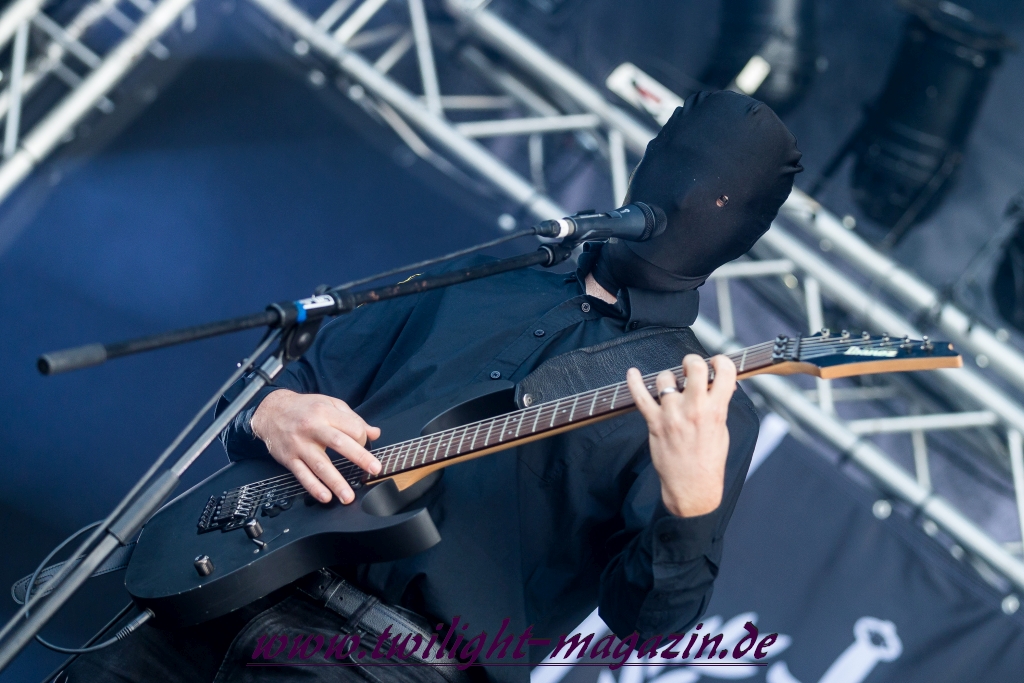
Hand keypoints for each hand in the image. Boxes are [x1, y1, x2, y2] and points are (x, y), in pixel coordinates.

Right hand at [250, 389, 381, 503]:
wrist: (271, 411)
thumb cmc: (304, 408)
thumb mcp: (330, 404)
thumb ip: (353, 418)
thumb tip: (375, 433)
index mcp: (325, 412)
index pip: (351, 427)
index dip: (362, 438)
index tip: (364, 445)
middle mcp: (312, 428)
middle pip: (339, 443)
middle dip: (359, 457)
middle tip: (375, 469)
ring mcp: (300, 445)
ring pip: (320, 465)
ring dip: (336, 482)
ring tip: (348, 496)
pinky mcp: (289, 458)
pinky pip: (302, 475)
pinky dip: (314, 487)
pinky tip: (325, 497)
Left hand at [626, 354, 736, 517]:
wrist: (692, 487)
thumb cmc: (708, 460)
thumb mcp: (722, 429)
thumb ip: (718, 405)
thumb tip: (717, 384)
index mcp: (717, 410)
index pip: (724, 371)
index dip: (720, 361)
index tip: (715, 363)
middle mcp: (695, 408)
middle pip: (694, 366)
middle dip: (692, 362)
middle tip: (691, 369)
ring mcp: (673, 414)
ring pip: (666, 378)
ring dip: (668, 380)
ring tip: (671, 391)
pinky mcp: (655, 423)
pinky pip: (640, 397)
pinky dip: (634, 383)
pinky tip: (632, 373)